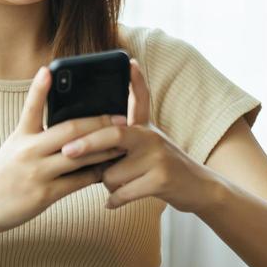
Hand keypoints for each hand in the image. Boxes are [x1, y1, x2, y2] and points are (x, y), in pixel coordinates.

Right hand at [0, 66, 121, 235]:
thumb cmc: (1, 176)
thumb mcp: (13, 148)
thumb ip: (35, 136)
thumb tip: (66, 128)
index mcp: (20, 136)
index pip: (31, 107)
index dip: (39, 87)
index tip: (48, 70)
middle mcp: (28, 151)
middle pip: (69, 130)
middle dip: (98, 122)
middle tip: (120, 117)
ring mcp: (37, 172)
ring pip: (79, 156)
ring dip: (104, 149)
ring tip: (123, 142)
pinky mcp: (44, 194)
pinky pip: (78, 181)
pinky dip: (95, 174)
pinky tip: (109, 169)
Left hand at [58, 58, 224, 213]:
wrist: (199, 189)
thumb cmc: (161, 168)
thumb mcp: (147, 146)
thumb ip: (122, 141)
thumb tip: (83, 144)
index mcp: (145, 127)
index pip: (140, 99)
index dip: (136, 80)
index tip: (131, 62)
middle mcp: (152, 136)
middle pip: (113, 135)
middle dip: (87, 144)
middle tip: (67, 151)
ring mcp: (158, 157)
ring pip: (112, 173)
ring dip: (108, 185)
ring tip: (118, 187)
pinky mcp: (161, 179)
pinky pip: (123, 191)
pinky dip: (114, 200)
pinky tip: (111, 203)